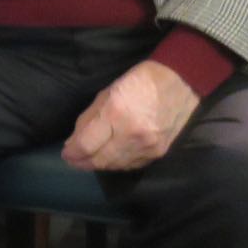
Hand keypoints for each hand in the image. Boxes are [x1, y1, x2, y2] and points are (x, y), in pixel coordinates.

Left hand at [60, 61, 199, 171]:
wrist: (180, 82)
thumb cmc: (139, 81)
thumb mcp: (107, 93)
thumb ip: (88, 119)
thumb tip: (74, 142)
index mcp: (115, 114)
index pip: (86, 145)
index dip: (73, 152)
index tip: (66, 153)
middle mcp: (132, 134)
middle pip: (100, 160)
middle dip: (83, 162)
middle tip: (74, 160)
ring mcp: (147, 146)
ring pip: (115, 166)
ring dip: (99, 164)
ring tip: (89, 160)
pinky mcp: (158, 153)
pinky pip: (132, 165)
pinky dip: (118, 164)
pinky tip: (110, 158)